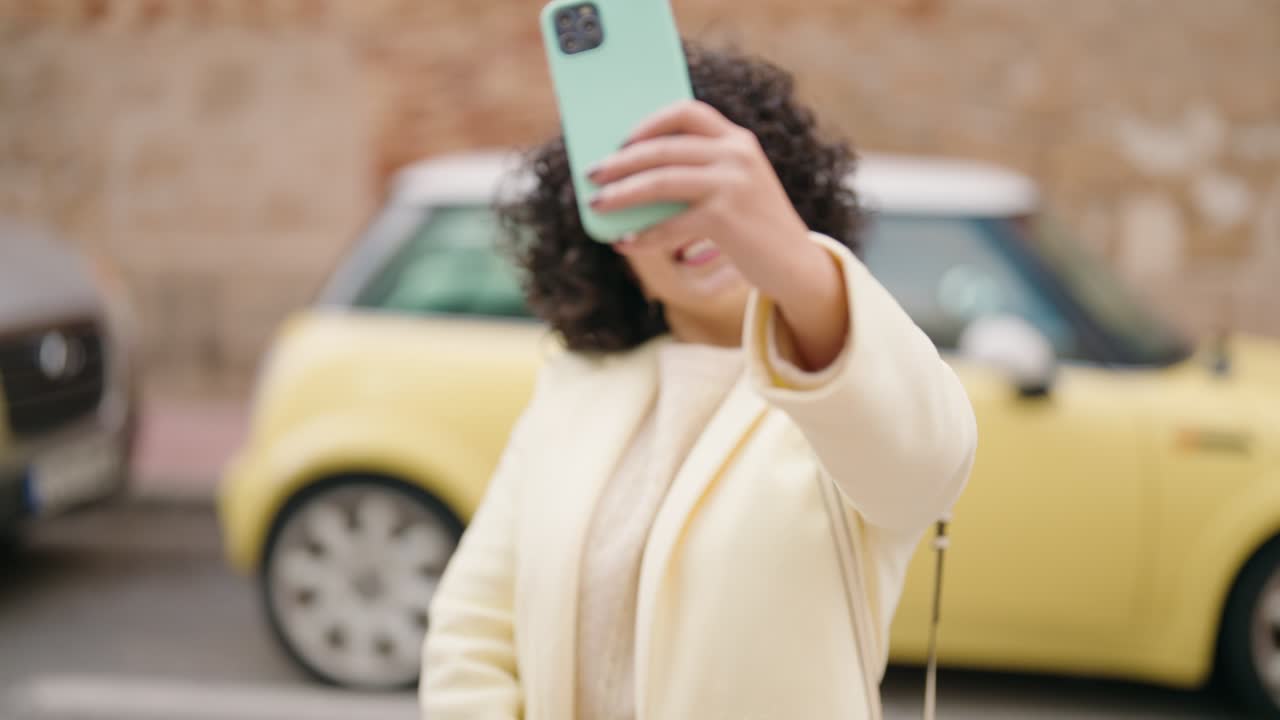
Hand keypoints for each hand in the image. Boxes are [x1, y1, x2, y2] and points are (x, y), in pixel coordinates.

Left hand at [588, 100, 848, 369]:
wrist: (795, 264)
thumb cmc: (754, 227)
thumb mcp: (733, 189)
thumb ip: (697, 174)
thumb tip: (629, 178)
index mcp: (738, 140)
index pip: (687, 111)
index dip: (649, 122)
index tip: (622, 139)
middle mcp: (737, 155)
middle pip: (663, 148)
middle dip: (621, 161)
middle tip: (592, 174)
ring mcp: (733, 184)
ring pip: (660, 181)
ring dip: (622, 193)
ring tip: (597, 204)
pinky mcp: (726, 218)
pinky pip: (670, 224)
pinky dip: (643, 236)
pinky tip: (626, 243)